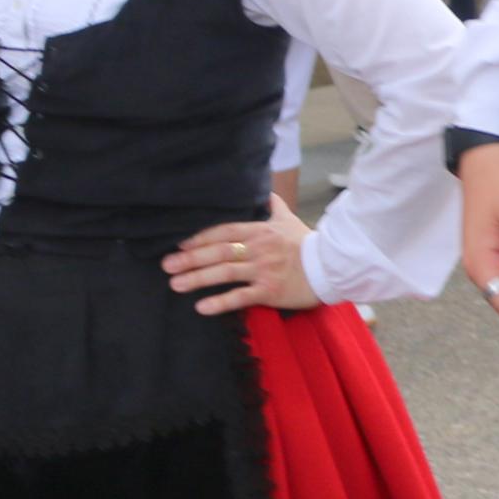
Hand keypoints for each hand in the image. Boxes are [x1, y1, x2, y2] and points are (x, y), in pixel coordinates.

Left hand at [164, 199, 321, 315]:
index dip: (201, 237)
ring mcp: (263, 270)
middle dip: (191, 258)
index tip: (180, 244)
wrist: (331, 267)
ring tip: (176, 284)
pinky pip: (240, 296)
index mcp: (261, 231)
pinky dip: (220, 302)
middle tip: (167, 265)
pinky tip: (201, 307)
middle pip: (219, 252)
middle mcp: (259, 249)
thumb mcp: (289, 221)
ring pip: (225, 273)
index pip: (225, 231)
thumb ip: (275, 207)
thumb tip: (267, 191)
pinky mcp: (269, 291)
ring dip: (198, 278)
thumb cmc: (307, 244)